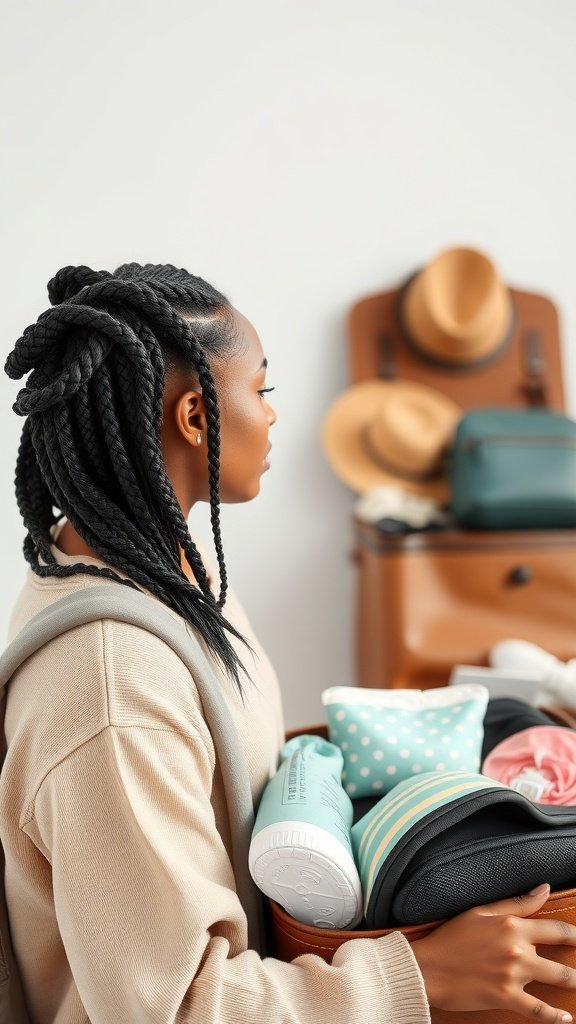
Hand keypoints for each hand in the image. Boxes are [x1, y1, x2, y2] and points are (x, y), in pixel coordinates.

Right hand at [410, 883, 575, 1021]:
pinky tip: (566, 1018)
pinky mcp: (505, 996)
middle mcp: (517, 948)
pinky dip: (555, 1017)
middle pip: (562, 961)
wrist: (428, 966)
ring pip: (556, 981)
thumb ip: (518, 902)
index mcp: (512, 924)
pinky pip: (538, 1010)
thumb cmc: (451, 937)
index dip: (575, 936)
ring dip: (573, 986)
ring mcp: (513, 974)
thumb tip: (545, 888)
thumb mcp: (482, 911)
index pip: (556, 930)